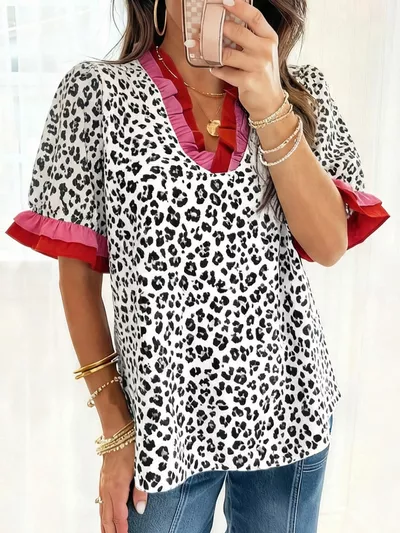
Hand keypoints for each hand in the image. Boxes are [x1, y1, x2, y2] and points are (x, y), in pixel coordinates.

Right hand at [98, 442, 147, 532]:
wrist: (117, 432)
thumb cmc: (130, 446)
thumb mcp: (140, 467)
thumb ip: (141, 489)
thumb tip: (140, 509)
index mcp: (117, 487)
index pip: (118, 515)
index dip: (121, 529)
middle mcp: (107, 488)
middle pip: (107, 516)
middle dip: (110, 531)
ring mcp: (103, 484)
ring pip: (102, 510)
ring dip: (104, 524)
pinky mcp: (103, 479)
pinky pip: (101, 502)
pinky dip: (102, 513)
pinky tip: (104, 515)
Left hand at [210, 0, 283, 119]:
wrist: (270, 103)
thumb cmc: (262, 75)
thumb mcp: (262, 53)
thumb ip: (250, 38)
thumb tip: (225, 24)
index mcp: (269, 38)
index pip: (254, 17)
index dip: (239, 6)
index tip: (223, 1)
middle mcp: (265, 50)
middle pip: (238, 32)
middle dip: (217, 29)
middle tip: (202, 27)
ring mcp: (258, 66)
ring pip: (228, 53)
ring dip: (211, 50)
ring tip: (201, 48)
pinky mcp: (249, 81)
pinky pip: (226, 72)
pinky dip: (217, 70)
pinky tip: (214, 68)